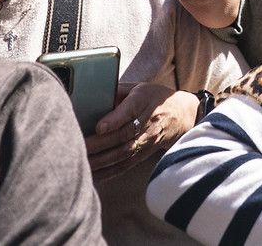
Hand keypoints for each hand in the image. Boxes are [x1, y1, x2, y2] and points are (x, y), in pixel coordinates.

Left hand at [86, 81, 202, 176]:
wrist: (182, 115)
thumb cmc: (154, 97)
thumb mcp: (139, 87)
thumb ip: (117, 91)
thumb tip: (92, 95)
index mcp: (143, 101)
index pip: (129, 111)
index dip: (114, 121)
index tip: (98, 128)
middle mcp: (146, 123)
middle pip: (122, 136)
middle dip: (99, 145)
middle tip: (79, 147)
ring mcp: (146, 141)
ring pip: (123, 153)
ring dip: (101, 161)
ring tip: (82, 163)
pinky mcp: (144, 154)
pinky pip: (125, 165)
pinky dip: (108, 172)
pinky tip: (93, 175)